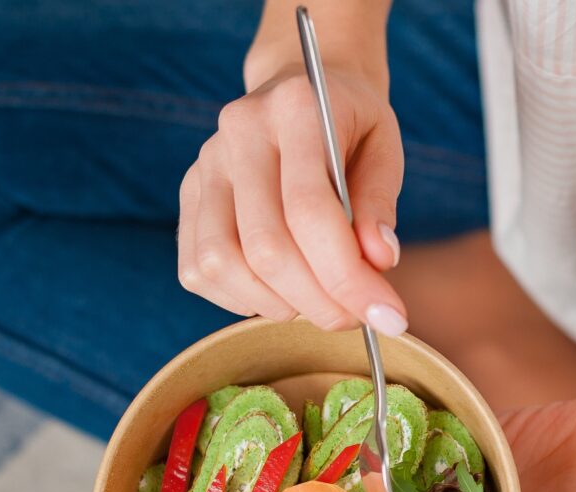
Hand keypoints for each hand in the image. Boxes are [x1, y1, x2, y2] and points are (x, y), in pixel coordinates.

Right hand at [177, 64, 407, 333]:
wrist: (300, 89)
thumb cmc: (350, 126)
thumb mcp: (384, 148)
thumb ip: (380, 203)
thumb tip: (379, 262)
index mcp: (294, 108)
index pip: (310, 211)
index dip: (348, 276)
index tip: (387, 316)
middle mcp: (237, 132)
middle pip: (266, 247)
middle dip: (317, 302)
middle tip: (353, 317)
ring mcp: (204, 165)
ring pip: (223, 264)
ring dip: (276, 305)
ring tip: (316, 302)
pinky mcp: (188, 194)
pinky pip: (199, 270)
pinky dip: (241, 299)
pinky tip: (278, 290)